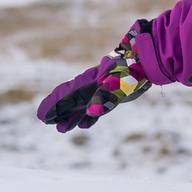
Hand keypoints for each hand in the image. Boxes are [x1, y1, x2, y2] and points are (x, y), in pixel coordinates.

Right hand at [37, 20, 151, 131]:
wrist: (149, 62)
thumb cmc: (131, 70)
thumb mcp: (117, 83)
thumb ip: (103, 97)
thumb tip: (91, 114)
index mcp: (88, 81)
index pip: (65, 94)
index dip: (52, 105)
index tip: (42, 116)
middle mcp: (92, 85)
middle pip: (71, 100)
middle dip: (60, 112)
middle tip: (48, 122)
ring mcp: (102, 89)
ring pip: (83, 105)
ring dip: (72, 117)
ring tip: (62, 129)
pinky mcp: (115, 94)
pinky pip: (97, 107)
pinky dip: (90, 116)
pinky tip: (84, 124)